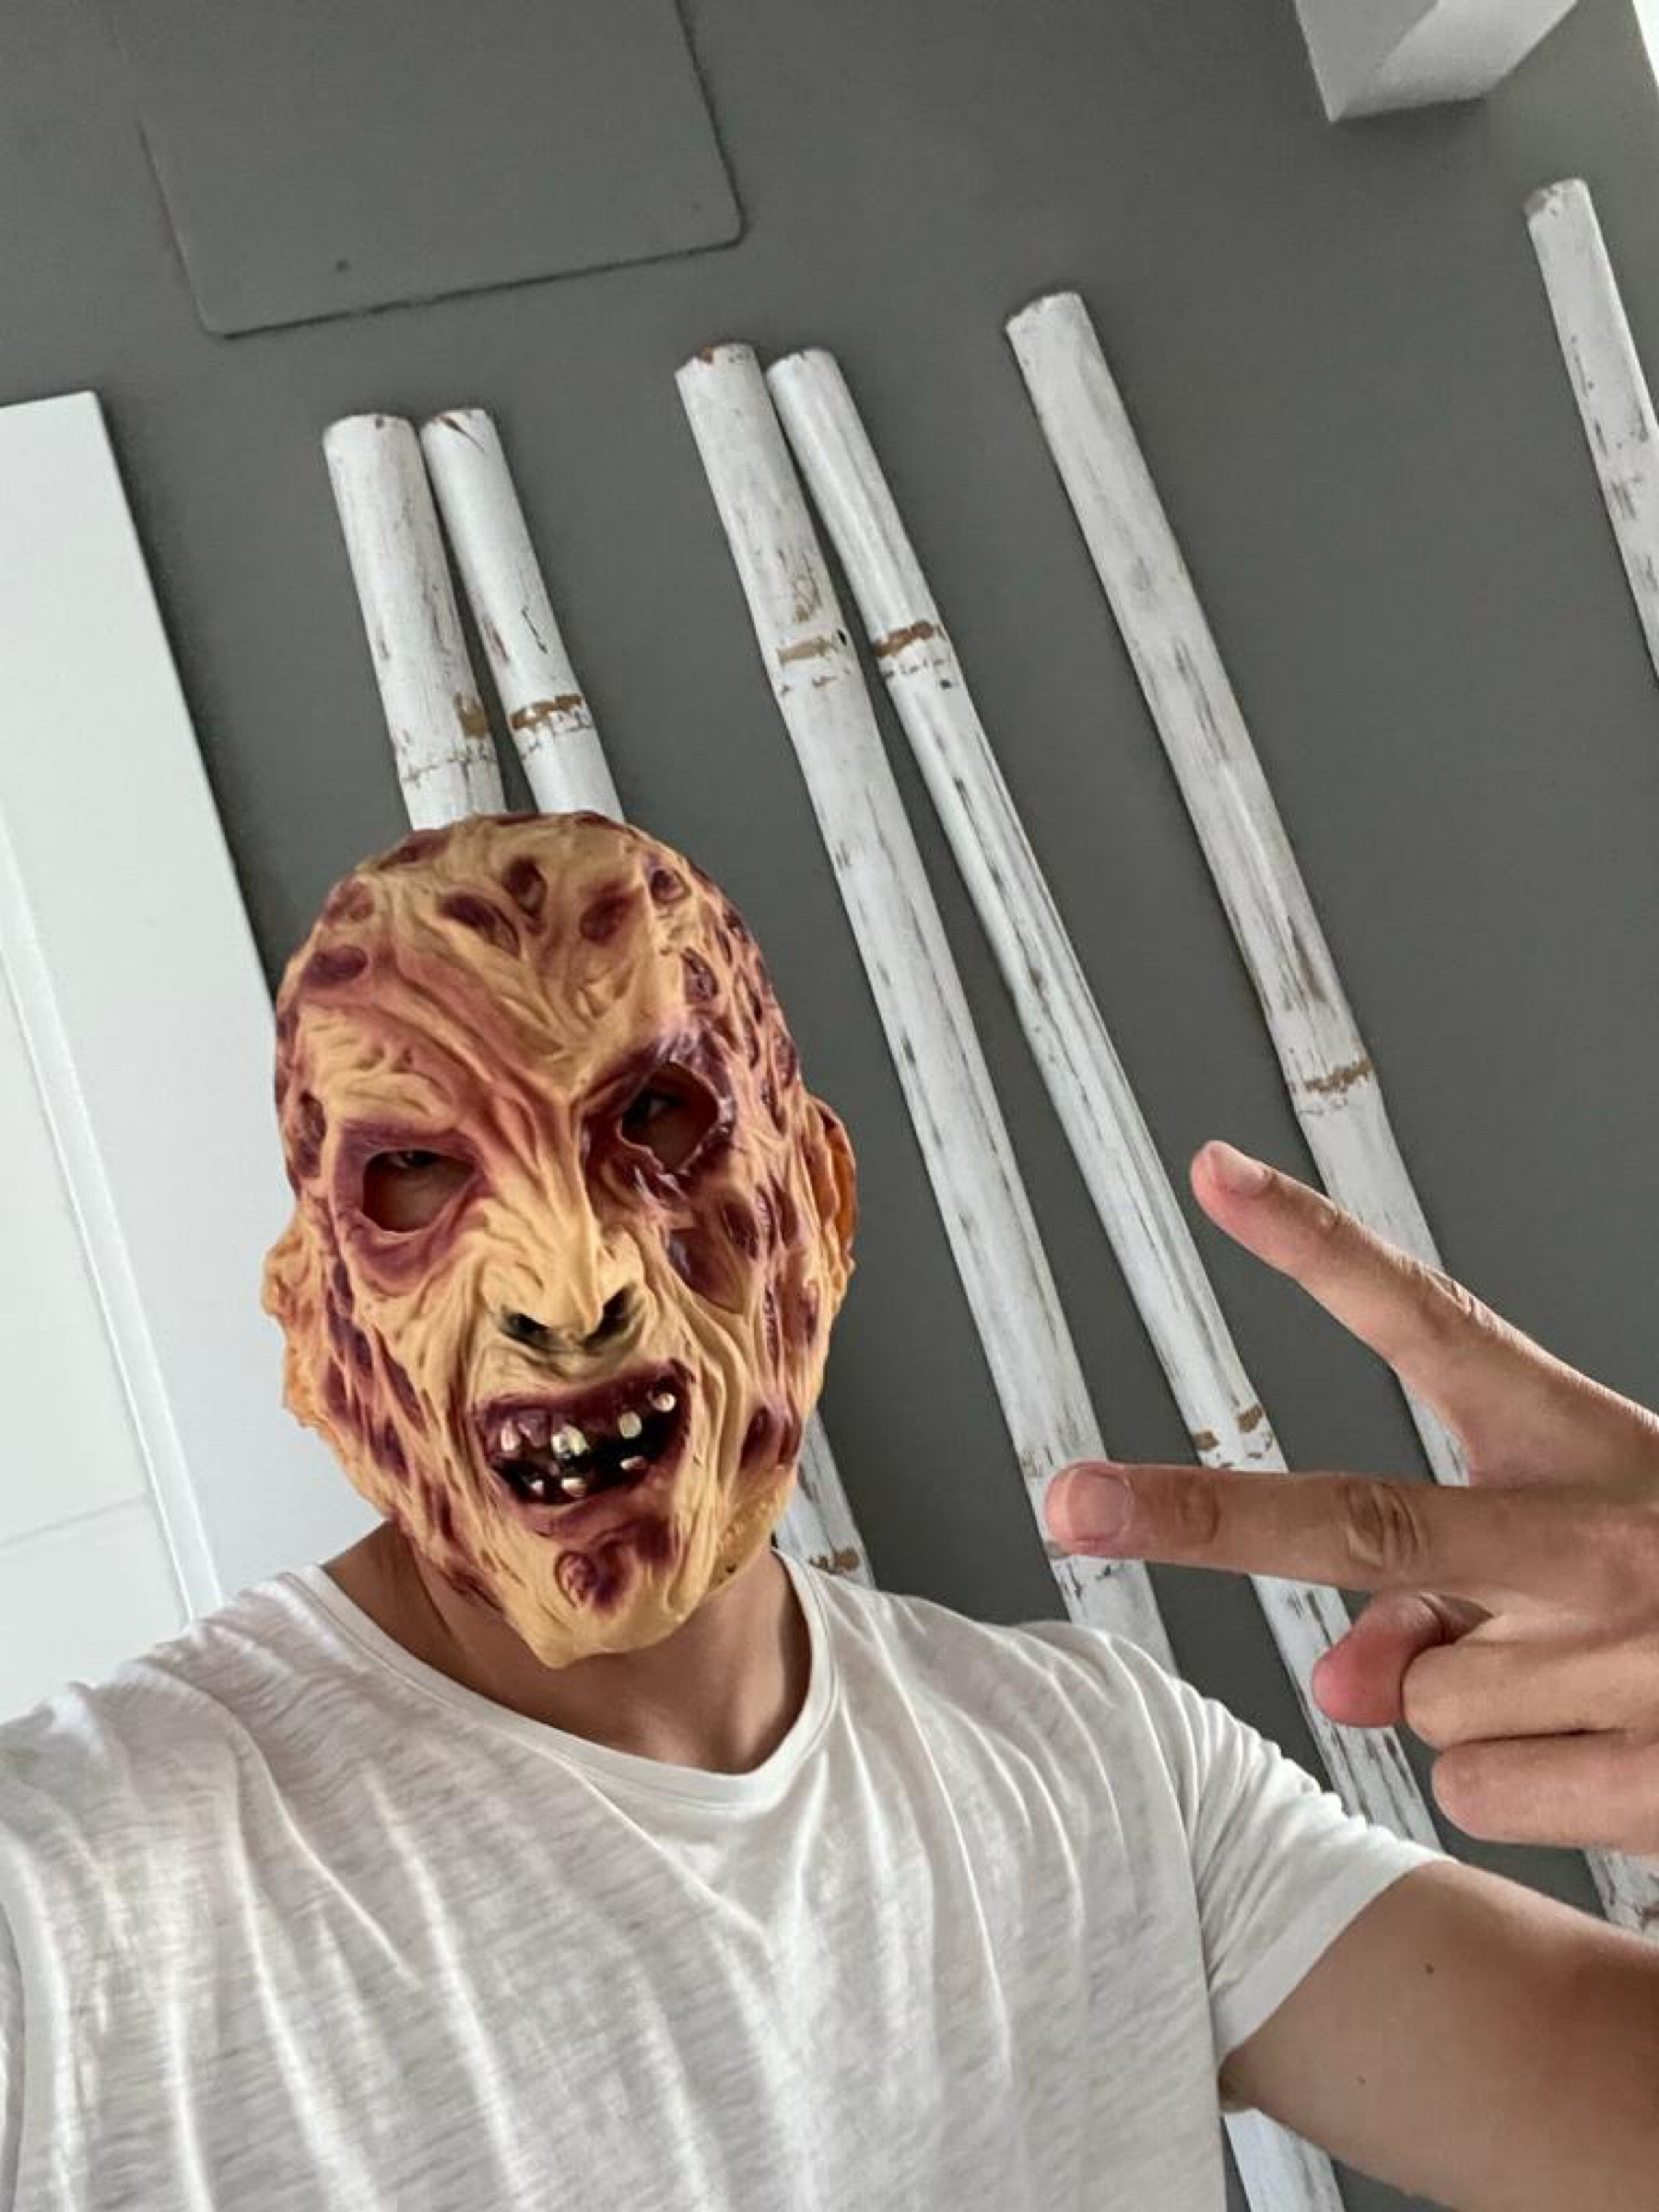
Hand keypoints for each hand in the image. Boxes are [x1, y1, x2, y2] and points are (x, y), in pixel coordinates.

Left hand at [1045, 1140, 1658, 1853]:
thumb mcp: (1583, 1547)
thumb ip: (1436, 1589)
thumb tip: (1336, 1684)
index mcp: (1576, 1441)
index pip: (1432, 1320)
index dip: (1314, 1245)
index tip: (1211, 1174)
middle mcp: (1594, 1536)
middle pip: (1363, 1523)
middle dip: (1200, 1516)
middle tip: (1069, 1499)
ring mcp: (1627, 1657)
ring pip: (1417, 1699)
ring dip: (1475, 1704)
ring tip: (1592, 1679)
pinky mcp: (1653, 1775)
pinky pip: (1474, 1790)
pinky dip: (1518, 1785)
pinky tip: (1612, 1748)